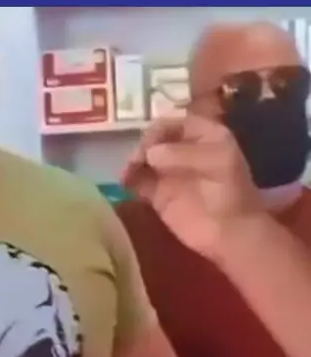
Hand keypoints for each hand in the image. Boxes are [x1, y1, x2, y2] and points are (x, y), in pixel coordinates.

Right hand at [122, 113, 265, 260]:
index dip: (159, 129)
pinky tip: (124, 184)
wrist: (231, 234)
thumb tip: (150, 154)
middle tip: (136, 162)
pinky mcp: (158, 195)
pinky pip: (137, 181)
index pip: (174, 122)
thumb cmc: (231, 194)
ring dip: (132, 162)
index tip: (149, 144)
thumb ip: (183, 153)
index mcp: (204, 135)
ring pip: (143, 158)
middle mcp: (185, 150)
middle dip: (143, 146)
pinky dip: (128, 180)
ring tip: (126, 174)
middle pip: (154, 138)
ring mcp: (170, 172)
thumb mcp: (217, 162)